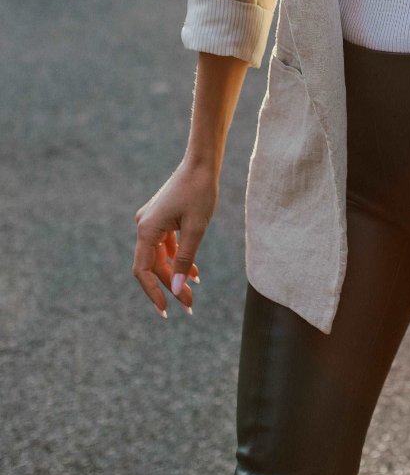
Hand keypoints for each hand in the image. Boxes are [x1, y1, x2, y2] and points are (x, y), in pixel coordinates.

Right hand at [133, 159, 216, 318]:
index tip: (166, 310)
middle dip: (171, 286)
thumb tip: (177, 290)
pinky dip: (179, 258)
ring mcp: (152, 222)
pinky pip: (166, 245)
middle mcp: (144, 226)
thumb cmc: (200, 192)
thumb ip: (185, 260)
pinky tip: (194, 273)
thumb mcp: (196, 229)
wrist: (202, 163)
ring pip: (161, 257)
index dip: (153, 292)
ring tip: (193, 292)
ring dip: (176, 274)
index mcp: (147, 230)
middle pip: (153, 266)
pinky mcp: (162, 219)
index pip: (143, 271)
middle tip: (189, 305)